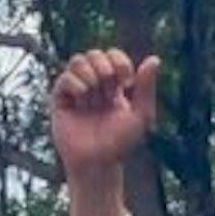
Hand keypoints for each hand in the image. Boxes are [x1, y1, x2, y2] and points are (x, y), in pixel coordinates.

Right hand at [51, 49, 160, 181]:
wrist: (98, 162)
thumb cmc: (120, 143)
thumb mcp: (141, 115)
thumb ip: (146, 87)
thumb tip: (154, 58)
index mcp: (113, 85)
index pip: (112, 55)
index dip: (119, 61)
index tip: (126, 82)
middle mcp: (93, 85)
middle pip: (94, 54)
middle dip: (104, 67)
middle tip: (109, 90)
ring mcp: (75, 91)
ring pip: (77, 60)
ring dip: (90, 74)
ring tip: (94, 96)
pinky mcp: (60, 101)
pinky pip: (64, 78)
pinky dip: (76, 84)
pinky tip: (83, 98)